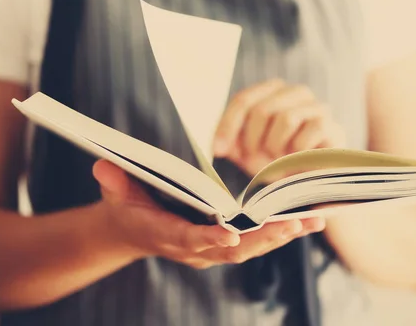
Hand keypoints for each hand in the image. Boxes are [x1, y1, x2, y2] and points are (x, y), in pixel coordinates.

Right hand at [93, 160, 325, 268]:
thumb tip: (103, 165)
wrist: (130, 230)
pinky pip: (255, 241)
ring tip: (312, 220)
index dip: (209, 238)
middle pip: (232, 249)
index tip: (231, 233)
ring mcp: (210, 249)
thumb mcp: (115, 191)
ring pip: (251, 248)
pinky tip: (306, 220)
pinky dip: (280, 232)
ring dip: (281, 235)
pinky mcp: (223, 244)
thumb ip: (113, 181)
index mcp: (166, 234)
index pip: (189, 239)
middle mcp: (193, 248)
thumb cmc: (125, 206)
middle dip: (264, 238)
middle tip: (293, 223)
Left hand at [213, 79, 345, 177]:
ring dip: (275, 147)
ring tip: (279, 159)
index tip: (219, 150)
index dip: (228, 126)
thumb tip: (217, 146)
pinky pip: (306, 135)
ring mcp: (317, 107)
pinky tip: (299, 160)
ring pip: (285, 119)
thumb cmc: (276, 162)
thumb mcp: (246, 150)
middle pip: (262, 109)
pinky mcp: (331, 126)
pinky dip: (297, 154)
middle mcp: (297, 93)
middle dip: (252, 140)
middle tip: (253, 158)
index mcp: (273, 91)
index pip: (243, 99)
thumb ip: (230, 140)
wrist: (308, 183)